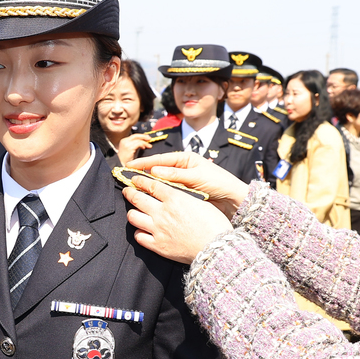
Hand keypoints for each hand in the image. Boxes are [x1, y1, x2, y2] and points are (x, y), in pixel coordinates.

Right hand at [115, 132, 152, 164]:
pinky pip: (138, 143)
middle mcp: (124, 141)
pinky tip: (144, 148)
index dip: (141, 136)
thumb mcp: (130, 151)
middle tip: (149, 139)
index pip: (134, 136)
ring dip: (145, 142)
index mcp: (123, 141)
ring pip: (138, 140)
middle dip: (144, 136)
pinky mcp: (129, 148)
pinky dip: (143, 145)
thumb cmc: (125, 161)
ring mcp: (126, 144)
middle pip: (136, 136)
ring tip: (149, 146)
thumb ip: (135, 146)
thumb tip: (142, 144)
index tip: (146, 138)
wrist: (120, 167)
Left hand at [122, 172, 232, 263]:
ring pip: (133, 217)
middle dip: (129, 192)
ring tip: (134, 211)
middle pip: (137, 198)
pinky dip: (139, 232)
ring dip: (132, 212)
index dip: (140, 180)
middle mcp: (162, 212)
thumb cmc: (214, 224)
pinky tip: (143, 230)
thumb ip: (183, 195)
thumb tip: (173, 191)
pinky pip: (139, 237)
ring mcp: (158, 229)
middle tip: (127, 191)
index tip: (135, 179)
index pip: (150, 184)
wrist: (217, 248)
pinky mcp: (158, 246)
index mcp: (174, 198)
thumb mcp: (200, 202)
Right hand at [126, 151, 248, 218]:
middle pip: (157, 170)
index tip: (129, 167)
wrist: (233, 200)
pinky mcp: (183, 193)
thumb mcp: (197, 176)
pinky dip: (158, 194)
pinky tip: (148, 198)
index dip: (143, 163)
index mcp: (185, 159)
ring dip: (148, 185)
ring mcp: (181, 181)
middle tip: (126, 178)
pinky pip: (167, 192)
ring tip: (133, 188)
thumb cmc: (219, 183)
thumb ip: (176, 175)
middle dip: (142, 174)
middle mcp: (181, 168)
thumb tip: (154, 171)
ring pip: (160, 182)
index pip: (160, 160)